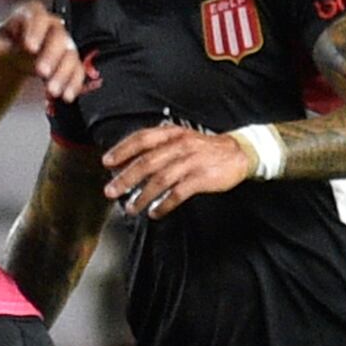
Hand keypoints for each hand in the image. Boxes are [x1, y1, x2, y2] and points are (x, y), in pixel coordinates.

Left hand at [0, 1, 89, 108]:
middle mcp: (53, 27)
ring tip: (51, 90)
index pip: (39, 17)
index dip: (36, 31)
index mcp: (33, 15)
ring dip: (62, 74)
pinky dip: (73, 84)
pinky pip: (78, 72)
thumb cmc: (7, 42)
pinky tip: (66, 95)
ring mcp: (65, 45)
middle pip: (58, 37)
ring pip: (71, 56)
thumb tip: (0, 48)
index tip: (29, 47)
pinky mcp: (71, 63)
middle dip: (50, 56)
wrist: (15, 53)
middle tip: (41, 71)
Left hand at [101, 121, 257, 219]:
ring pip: (160, 179)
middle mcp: (179, 145)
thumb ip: (157, 147)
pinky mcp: (202, 178)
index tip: (107, 162)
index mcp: (171, 134)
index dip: (122, 150)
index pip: (141, 139)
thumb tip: (126, 162)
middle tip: (111, 191)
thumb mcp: (180, 139)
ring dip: (142, 195)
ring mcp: (191, 161)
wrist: (238, 152)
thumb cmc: (203, 148)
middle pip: (147, 162)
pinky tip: (155, 212)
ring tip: (131, 208)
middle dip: (126, 178)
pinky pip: (178, 193)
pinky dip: (164, 204)